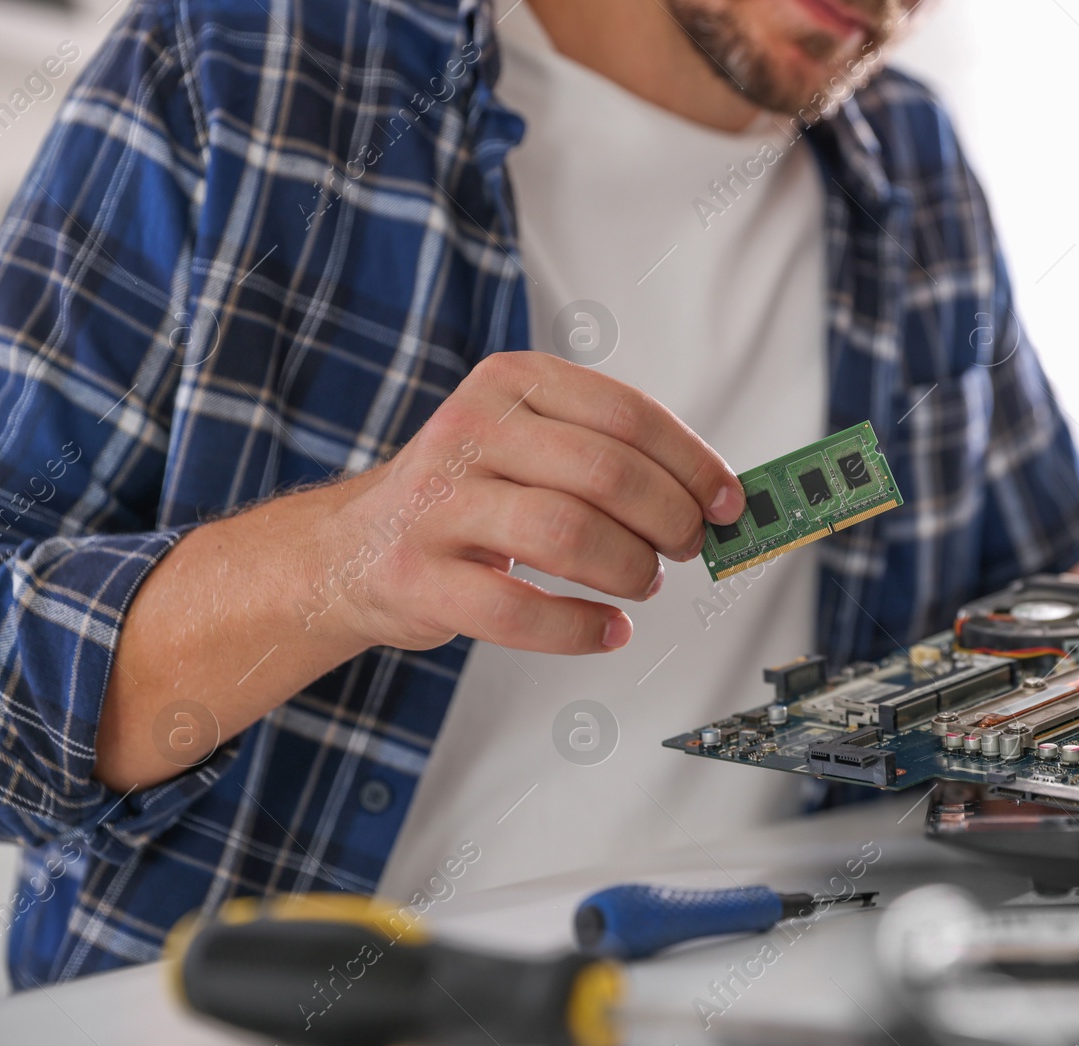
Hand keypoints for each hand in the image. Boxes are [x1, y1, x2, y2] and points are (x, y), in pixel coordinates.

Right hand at [330, 351, 743, 653]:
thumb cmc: (467, 496)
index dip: (692, 463)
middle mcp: (469, 431)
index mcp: (511, 384)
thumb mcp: (528, 444)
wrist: (350, 551)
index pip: (626, 414)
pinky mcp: (416, 576)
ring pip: (566, 533)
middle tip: (686, 548)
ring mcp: (436, 504)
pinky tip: (609, 629)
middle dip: (668, 519)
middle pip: (604, 473)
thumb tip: (715, 498)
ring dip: (628, 569)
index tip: (728, 502)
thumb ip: (609, 455)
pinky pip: (517, 609)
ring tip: (644, 583)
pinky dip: (580, 628)